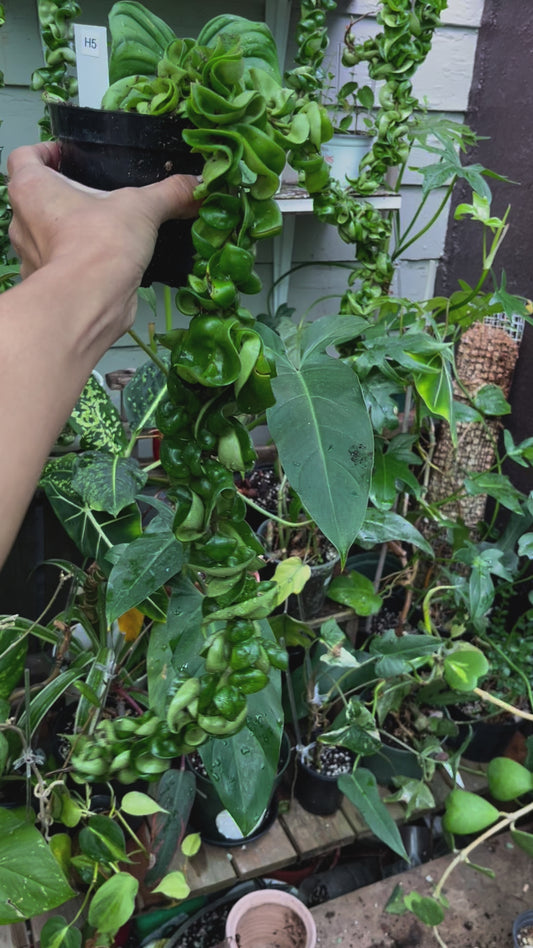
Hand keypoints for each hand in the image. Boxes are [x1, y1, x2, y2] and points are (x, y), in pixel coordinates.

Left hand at [8, 141, 200, 279]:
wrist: (90, 303)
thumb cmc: (100, 244)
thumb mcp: (142, 208)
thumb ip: (169, 193)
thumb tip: (196, 185)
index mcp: (32, 188)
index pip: (24, 156)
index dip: (45, 152)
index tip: (67, 157)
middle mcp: (22, 222)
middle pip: (35, 198)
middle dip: (62, 196)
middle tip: (93, 196)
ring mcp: (30, 257)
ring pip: (44, 235)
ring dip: (67, 232)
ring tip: (101, 231)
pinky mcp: (46, 286)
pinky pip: (57, 268)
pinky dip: (74, 264)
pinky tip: (101, 265)